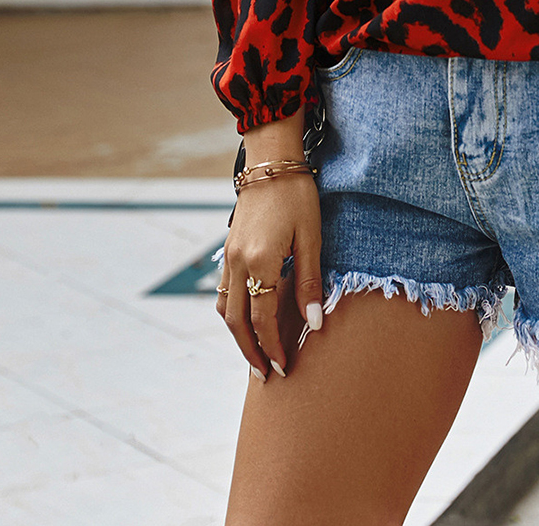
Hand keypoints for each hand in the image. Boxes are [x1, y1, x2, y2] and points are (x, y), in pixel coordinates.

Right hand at [216, 171, 323, 381]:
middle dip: (251, 352)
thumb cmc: (297, 195)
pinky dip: (233, 314)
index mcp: (260, 261)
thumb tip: (315, 323)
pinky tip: (246, 322)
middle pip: (238, 322)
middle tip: (265, 376)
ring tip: (254, 356)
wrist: (270, 162)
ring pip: (226, 309)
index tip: (284, 367)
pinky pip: (224, 292)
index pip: (263, 319)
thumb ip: (310, 281)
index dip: (273, 346)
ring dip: (238, 337)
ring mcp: (228, 257)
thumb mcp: (311, 236)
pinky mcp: (227, 251)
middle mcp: (238, 263)